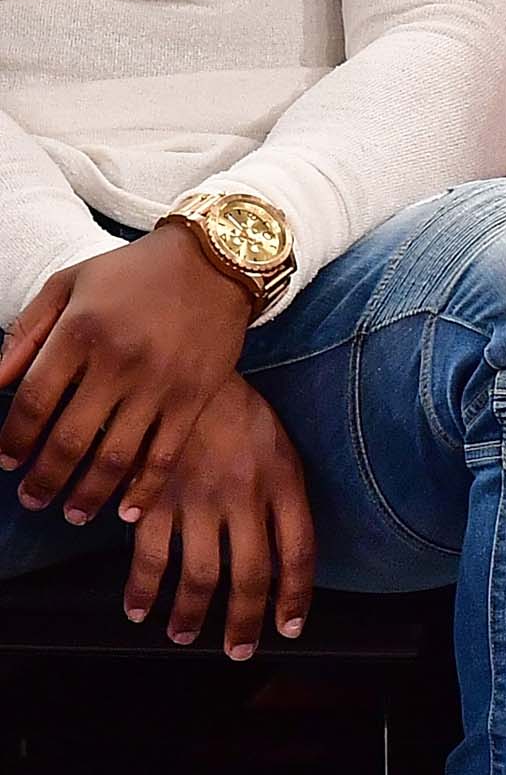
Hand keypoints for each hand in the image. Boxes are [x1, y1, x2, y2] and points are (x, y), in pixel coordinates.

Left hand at [0, 228, 258, 527]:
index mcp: (81, 332)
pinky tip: (127, 510)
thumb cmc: (133, 272)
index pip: (35, 402)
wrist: (216, 261)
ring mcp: (160, 384)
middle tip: (30, 500)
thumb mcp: (69, 283)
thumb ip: (28, 331)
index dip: (15, 439)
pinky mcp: (195, 397)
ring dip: (88, 493)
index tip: (6, 461)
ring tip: (71, 513)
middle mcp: (119, 363)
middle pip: (70, 439)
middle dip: (44, 479)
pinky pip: (165, 454)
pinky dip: (144, 488)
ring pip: (116, 456)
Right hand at [123, 377, 314, 657]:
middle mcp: (245, 496)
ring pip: (202, 574)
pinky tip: (140, 609)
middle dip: (244, 621)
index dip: (295, 596)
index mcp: (284, 481)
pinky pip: (150, 556)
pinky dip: (144, 590)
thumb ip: (283, 497)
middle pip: (252, 575)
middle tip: (238, 650)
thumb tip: (285, 553)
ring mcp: (198, 499)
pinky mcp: (153, 497)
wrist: (187, 371)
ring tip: (185, 635)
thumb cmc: (238, 413)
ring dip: (193, 614)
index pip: (299, 552)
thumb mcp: (279, 447)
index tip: (290, 627)